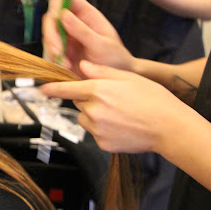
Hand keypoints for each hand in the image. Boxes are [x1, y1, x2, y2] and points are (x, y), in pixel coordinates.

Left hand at [40, 61, 182, 152]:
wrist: (169, 127)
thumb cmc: (153, 100)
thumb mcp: (128, 78)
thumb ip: (101, 72)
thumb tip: (82, 66)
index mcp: (98, 90)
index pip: (65, 89)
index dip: (51, 89)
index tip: (41, 89)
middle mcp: (93, 110)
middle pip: (78, 102)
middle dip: (87, 99)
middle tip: (110, 100)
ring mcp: (96, 129)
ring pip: (84, 119)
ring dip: (93, 115)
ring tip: (118, 114)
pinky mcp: (102, 143)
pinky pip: (94, 133)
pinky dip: (102, 130)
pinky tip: (120, 126)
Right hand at [42, 0, 134, 75]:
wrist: (114, 80)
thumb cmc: (115, 60)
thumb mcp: (101, 45)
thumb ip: (82, 30)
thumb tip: (63, 14)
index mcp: (88, 15)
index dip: (58, 2)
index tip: (56, 16)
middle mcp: (75, 23)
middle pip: (52, 18)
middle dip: (52, 34)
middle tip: (58, 51)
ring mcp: (67, 37)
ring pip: (48, 35)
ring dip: (52, 48)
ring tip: (66, 63)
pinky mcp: (61, 50)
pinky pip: (49, 49)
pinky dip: (54, 58)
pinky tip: (65, 66)